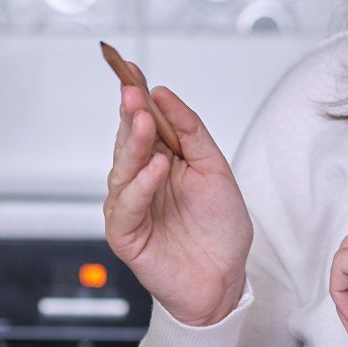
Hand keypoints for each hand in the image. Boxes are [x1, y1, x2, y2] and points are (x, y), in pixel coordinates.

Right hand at [104, 78, 251, 327]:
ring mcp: (131, 206)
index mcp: (161, 160)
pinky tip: (156, 168)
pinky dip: (141, 186)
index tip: (128, 67)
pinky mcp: (126, 233)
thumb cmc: (219, 229)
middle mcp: (141, 180)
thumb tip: (165, 96)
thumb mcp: (215, 169)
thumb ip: (191, 132)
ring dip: (134, 144)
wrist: (224, 279)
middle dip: (130, 114)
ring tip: (144, 122)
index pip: (142, 121)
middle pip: (129, 140)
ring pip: (123, 169)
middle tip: (132, 92)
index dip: (135, 94)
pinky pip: (128, 206)